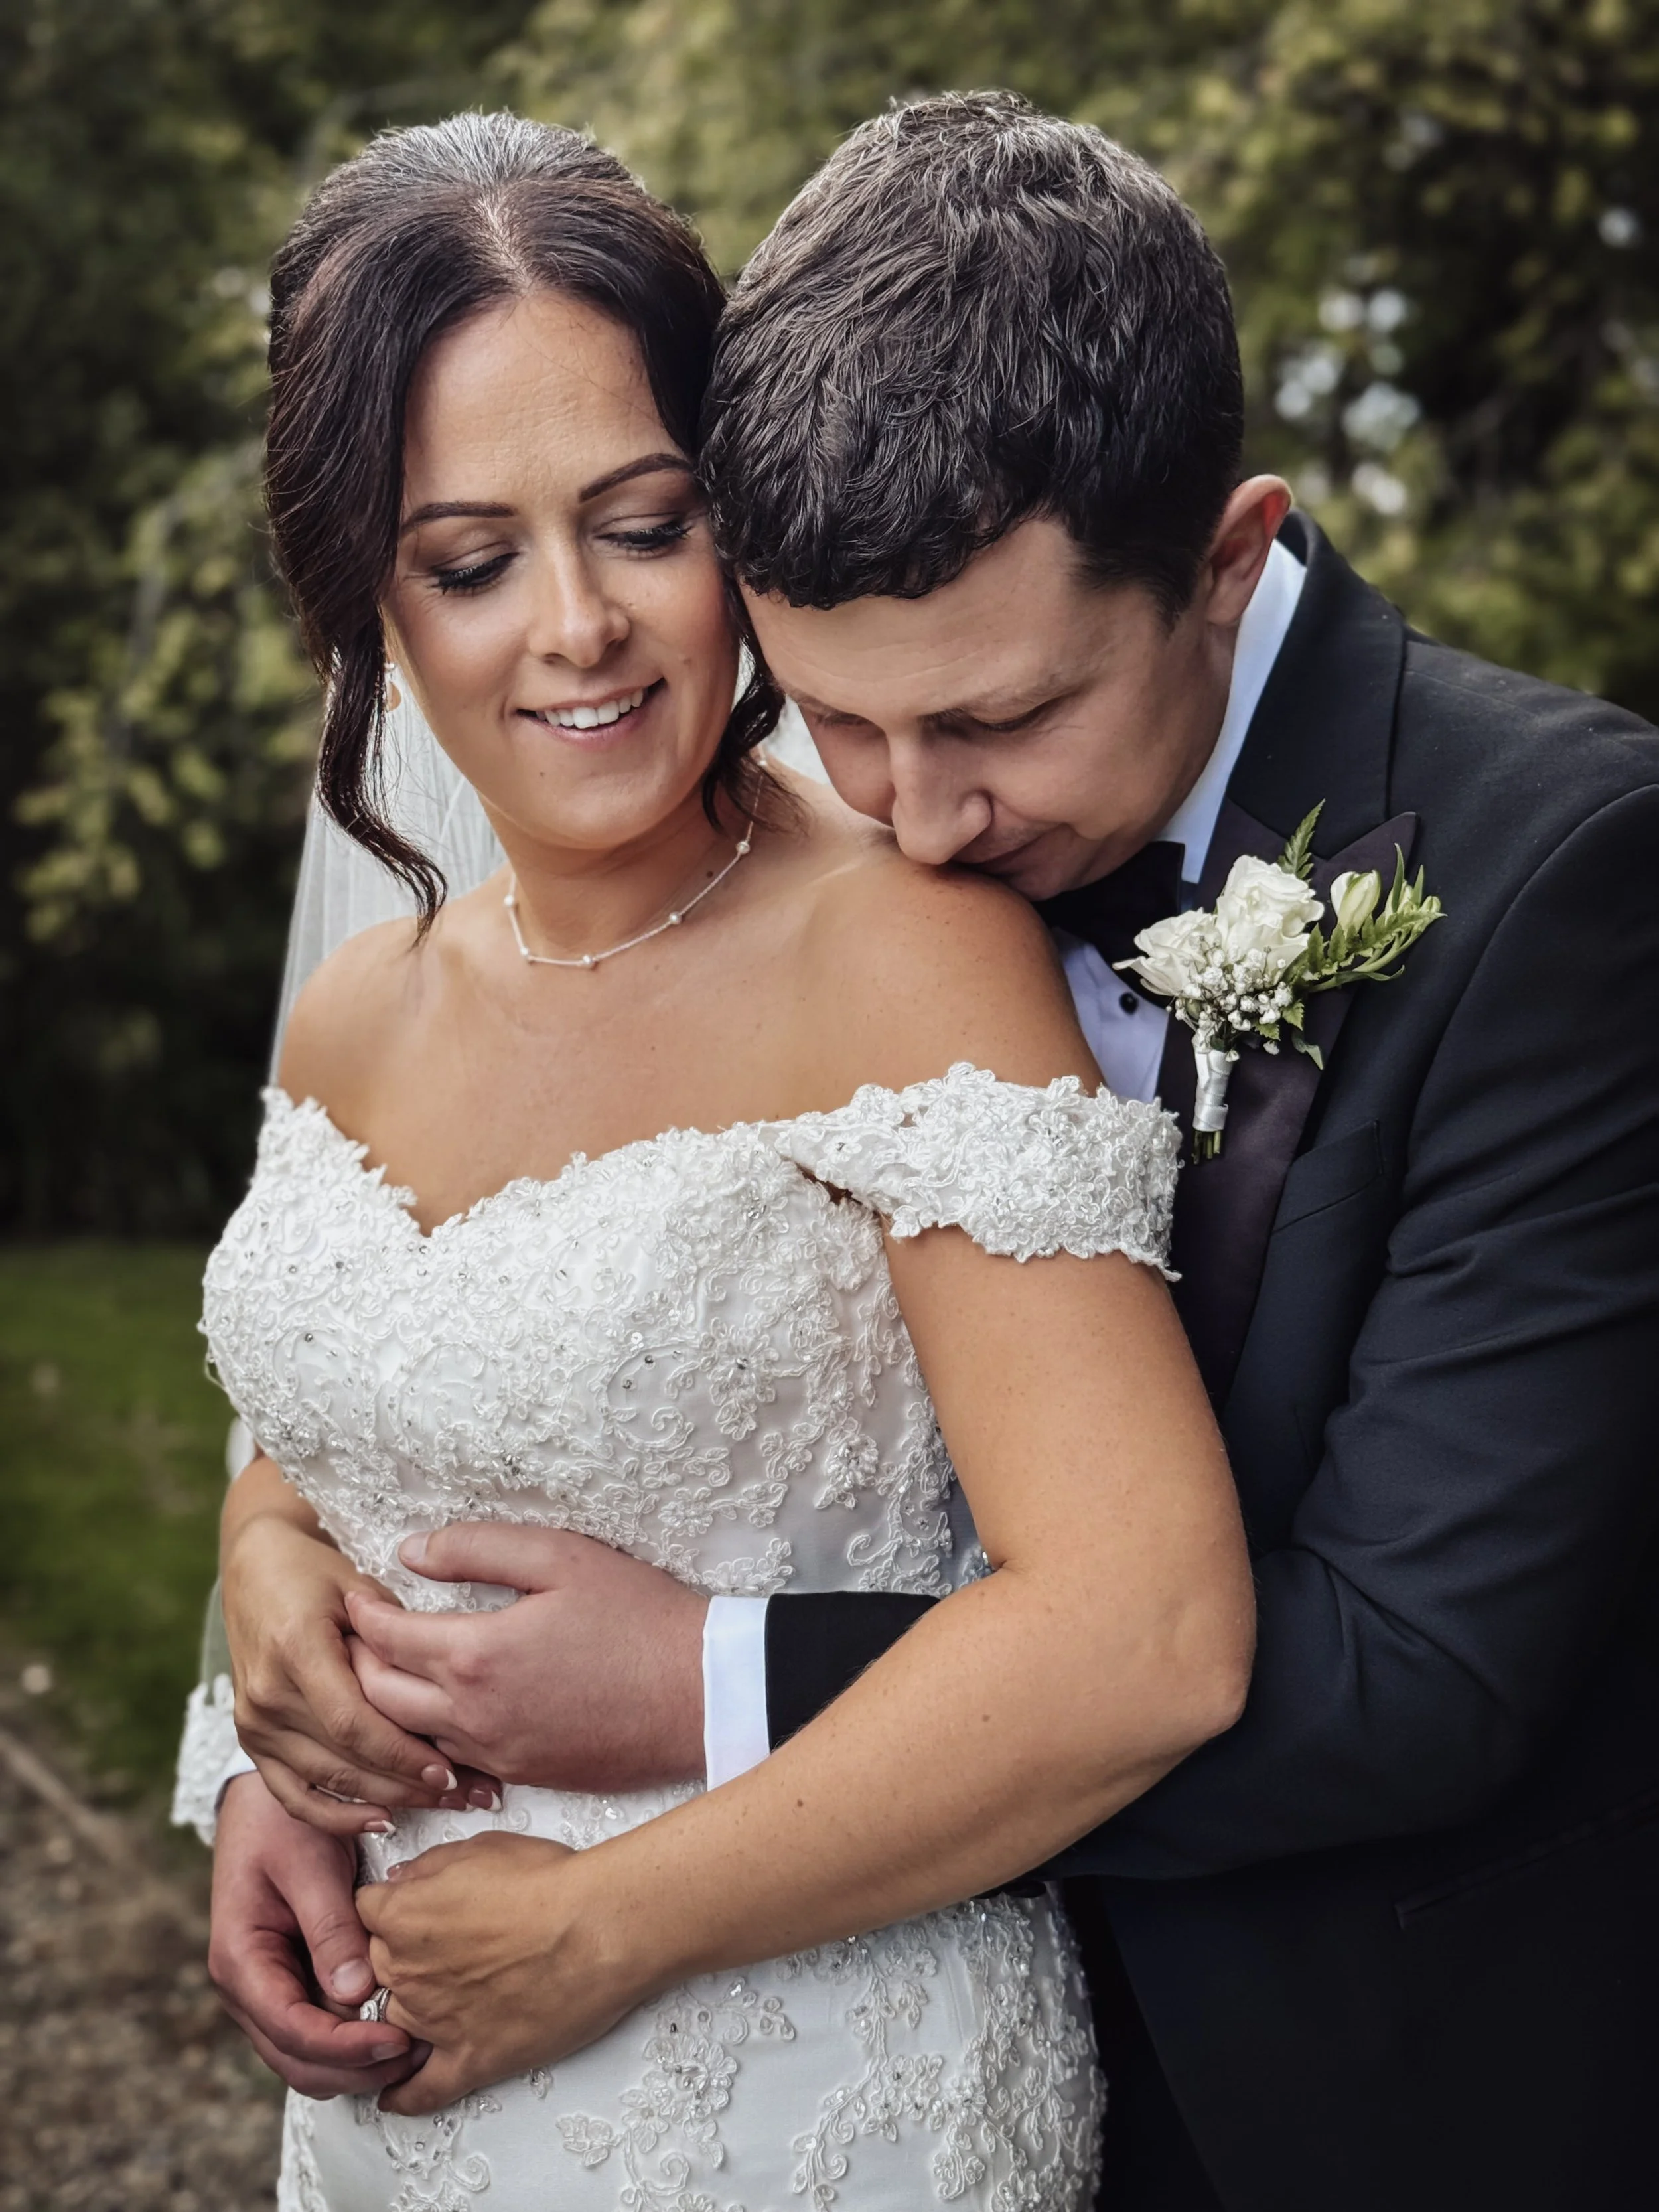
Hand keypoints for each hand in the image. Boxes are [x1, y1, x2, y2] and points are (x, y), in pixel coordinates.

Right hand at [210, 1771, 426, 2097]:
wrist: (265, 1801)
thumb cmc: (284, 1822)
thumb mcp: (310, 1864)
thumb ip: (330, 1927)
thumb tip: (355, 1993)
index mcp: (239, 1959)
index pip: (291, 2028)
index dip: (345, 2046)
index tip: (397, 2041)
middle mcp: (246, 1986)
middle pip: (296, 2057)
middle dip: (354, 2067)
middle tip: (418, 2056)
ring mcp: (266, 1988)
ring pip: (306, 2053)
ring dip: (355, 2061)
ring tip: (415, 2048)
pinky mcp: (290, 1981)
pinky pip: (316, 2027)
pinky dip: (352, 2038)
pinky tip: (395, 2025)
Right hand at [222, 1476, 496, 1833]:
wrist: (255, 1568)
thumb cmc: (315, 1570)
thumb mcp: (359, 1584)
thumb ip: (393, 1634)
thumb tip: (441, 1685)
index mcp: (296, 1649)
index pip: (352, 1721)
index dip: (401, 1753)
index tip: (448, 1768)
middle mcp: (267, 1693)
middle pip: (343, 1759)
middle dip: (407, 1784)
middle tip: (465, 1793)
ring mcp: (254, 1721)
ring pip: (325, 1782)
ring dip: (384, 1800)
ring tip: (439, 1804)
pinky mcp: (251, 1738)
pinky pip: (292, 1792)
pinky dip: (335, 1815)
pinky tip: (380, 1820)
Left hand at [345, 1525, 707, 1792]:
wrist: (698, 1692)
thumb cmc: (636, 1616)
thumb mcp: (560, 1557)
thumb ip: (477, 1548)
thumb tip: (410, 1551)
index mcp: (475, 1655)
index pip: (385, 1638)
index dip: (361, 1613)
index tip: (354, 1595)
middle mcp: (473, 1716)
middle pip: (378, 1698)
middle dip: (357, 1663)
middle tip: (359, 1635)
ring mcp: (496, 1755)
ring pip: (409, 1739)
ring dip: (387, 1706)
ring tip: (388, 1671)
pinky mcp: (523, 1776)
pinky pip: (452, 1763)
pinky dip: (429, 1739)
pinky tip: (440, 1714)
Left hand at [359, 1833, 646, 2114]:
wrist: (598, 1929)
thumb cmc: (549, 1882)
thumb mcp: (482, 1848)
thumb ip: (430, 1866)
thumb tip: (402, 1881)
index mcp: (402, 1916)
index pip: (364, 1913)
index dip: (386, 1908)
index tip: (404, 1909)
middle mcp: (406, 1973)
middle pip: (375, 1967)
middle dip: (399, 1954)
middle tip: (442, 1943)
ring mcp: (434, 2022)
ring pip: (394, 2021)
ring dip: (408, 2009)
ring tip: (442, 1996)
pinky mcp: (470, 2060)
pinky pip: (422, 2090)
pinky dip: (404, 2095)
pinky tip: (393, 2094)